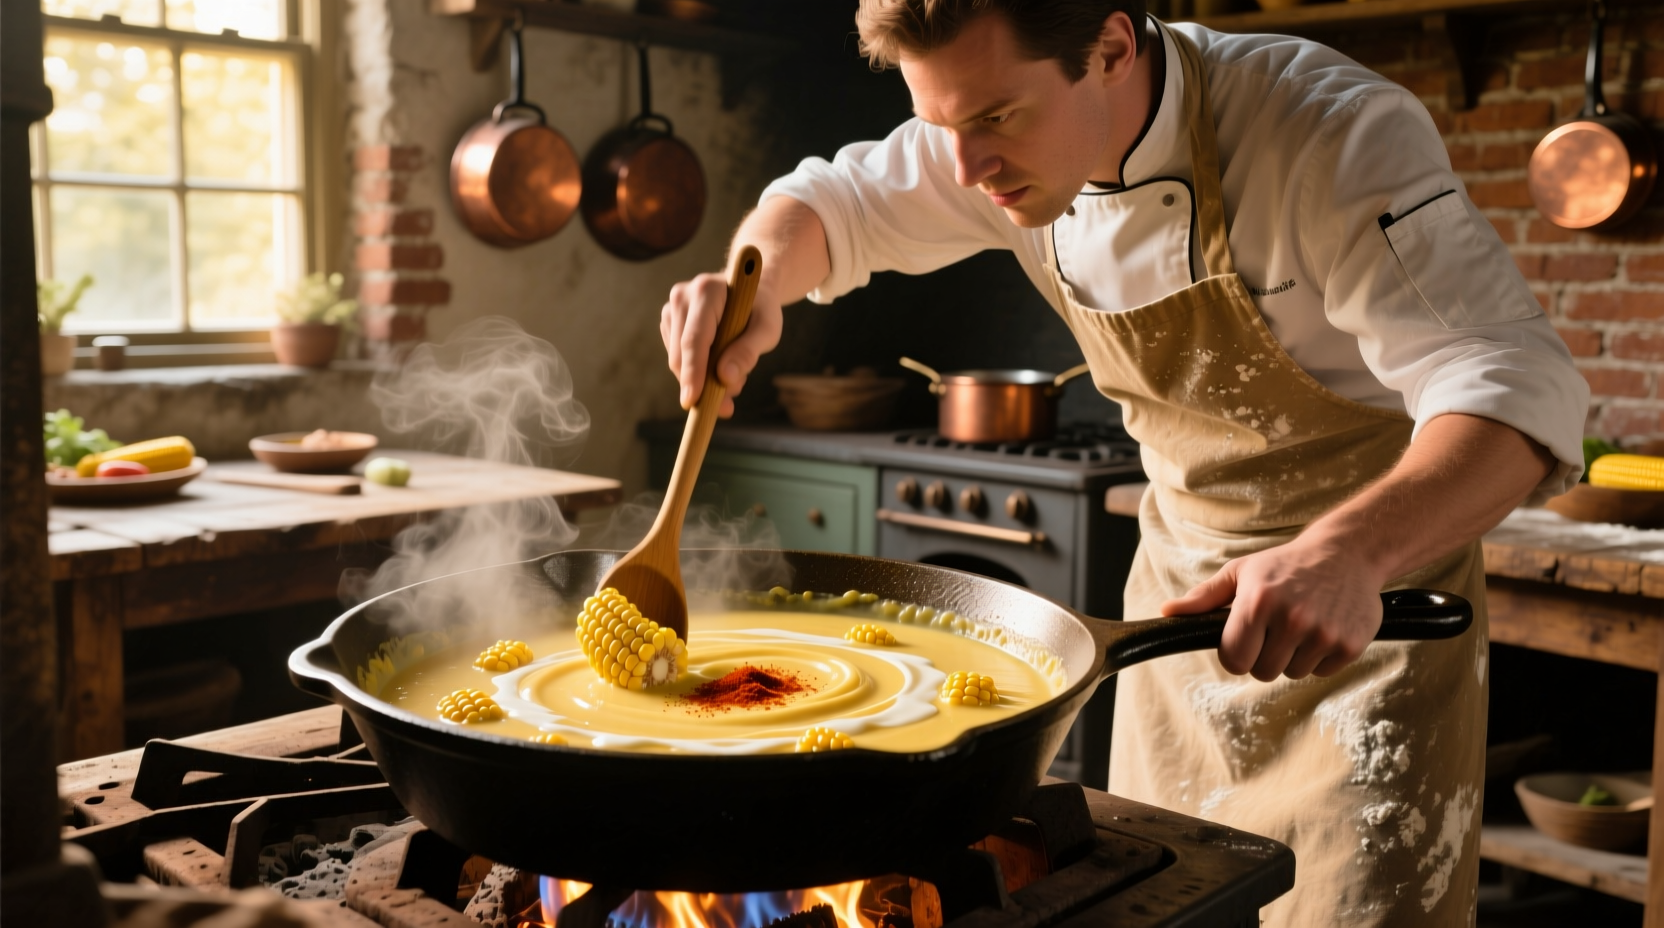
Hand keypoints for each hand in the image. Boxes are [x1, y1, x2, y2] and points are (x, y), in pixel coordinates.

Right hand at [660, 272, 782, 415]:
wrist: (749, 290)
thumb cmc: (761, 308)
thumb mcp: (768, 329)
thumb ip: (748, 351)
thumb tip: (725, 378)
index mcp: (707, 291)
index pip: (695, 339)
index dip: (693, 372)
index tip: (692, 401)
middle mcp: (682, 296)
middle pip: (681, 354)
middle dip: (701, 384)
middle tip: (728, 405)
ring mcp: (671, 309)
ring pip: (677, 360)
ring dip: (702, 379)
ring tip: (734, 376)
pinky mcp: (668, 322)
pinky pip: (678, 357)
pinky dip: (697, 371)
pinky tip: (720, 364)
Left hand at [1159, 535, 1387, 681]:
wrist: (1346, 553)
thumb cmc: (1284, 564)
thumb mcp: (1241, 572)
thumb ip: (1204, 597)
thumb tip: (1166, 612)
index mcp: (1258, 602)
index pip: (1234, 661)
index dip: (1236, 654)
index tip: (1245, 639)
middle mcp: (1291, 619)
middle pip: (1263, 672)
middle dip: (1265, 656)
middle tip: (1276, 628)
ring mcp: (1323, 634)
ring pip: (1294, 673)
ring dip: (1294, 656)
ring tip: (1301, 623)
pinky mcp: (1350, 644)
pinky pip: (1322, 671)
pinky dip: (1320, 656)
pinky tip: (1323, 626)